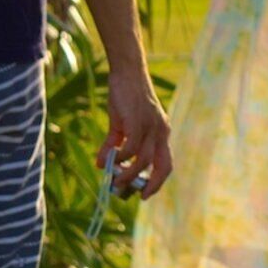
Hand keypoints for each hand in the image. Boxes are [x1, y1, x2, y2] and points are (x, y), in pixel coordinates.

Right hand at [99, 67, 174, 197]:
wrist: (126, 71)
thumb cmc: (124, 95)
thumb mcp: (120, 123)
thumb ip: (114, 144)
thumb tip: (101, 165)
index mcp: (161, 132)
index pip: (166, 163)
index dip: (157, 181)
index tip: (145, 194)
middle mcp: (161, 132)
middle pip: (163, 167)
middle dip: (151, 185)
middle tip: (135, 195)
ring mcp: (151, 127)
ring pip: (143, 161)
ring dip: (128, 175)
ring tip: (114, 181)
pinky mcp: (138, 122)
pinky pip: (131, 148)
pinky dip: (120, 158)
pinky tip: (108, 161)